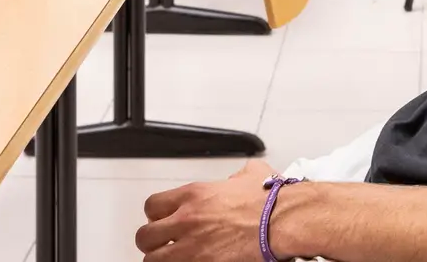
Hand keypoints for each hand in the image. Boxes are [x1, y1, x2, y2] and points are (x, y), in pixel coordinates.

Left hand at [137, 160, 276, 260]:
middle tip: (163, 244)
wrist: (281, 222)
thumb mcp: (250, 174)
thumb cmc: (269, 202)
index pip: (152, 206)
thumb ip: (236, 177)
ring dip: (161, 259)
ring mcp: (192, 247)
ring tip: (172, 259)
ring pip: (153, 259)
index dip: (155, 216)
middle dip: (153, 241)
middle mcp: (186, 220)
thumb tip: (237, 180)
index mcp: (194, 195)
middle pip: (146, 235)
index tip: (162, 221)